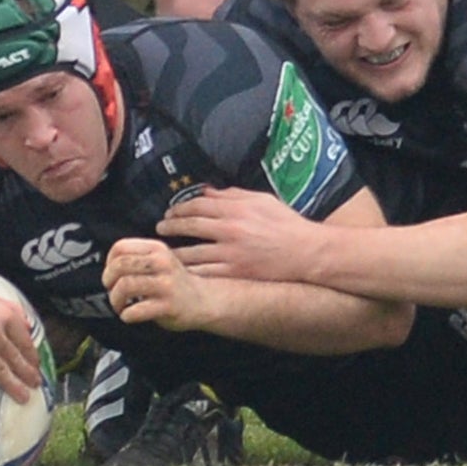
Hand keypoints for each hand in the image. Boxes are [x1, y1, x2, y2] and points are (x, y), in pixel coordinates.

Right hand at [0, 284, 42, 417]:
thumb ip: (9, 307)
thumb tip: (29, 325)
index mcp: (4, 315)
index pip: (25, 340)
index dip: (32, 356)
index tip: (35, 366)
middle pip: (16, 358)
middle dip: (29, 374)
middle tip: (36, 385)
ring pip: (1, 371)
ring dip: (14, 388)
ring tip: (24, 398)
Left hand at [103, 238, 210, 329]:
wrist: (203, 301)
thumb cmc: (172, 282)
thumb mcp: (159, 260)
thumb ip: (136, 258)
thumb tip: (107, 269)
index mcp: (157, 248)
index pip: (120, 247)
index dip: (109, 262)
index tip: (113, 275)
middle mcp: (162, 263)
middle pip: (119, 265)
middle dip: (108, 281)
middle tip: (112, 291)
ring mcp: (166, 285)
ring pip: (125, 286)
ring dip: (115, 300)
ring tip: (119, 306)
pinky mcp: (168, 306)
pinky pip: (135, 311)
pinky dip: (126, 315)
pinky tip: (130, 316)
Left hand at [154, 186, 313, 280]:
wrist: (306, 252)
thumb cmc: (287, 224)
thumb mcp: (262, 201)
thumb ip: (233, 195)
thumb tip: (207, 192)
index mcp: (236, 209)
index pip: (198, 205)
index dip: (180, 208)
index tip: (171, 211)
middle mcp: (230, 229)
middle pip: (190, 226)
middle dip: (170, 226)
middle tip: (160, 228)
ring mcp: (231, 253)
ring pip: (193, 253)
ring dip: (175, 253)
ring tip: (166, 254)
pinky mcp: (235, 272)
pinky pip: (205, 273)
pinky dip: (191, 272)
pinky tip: (181, 272)